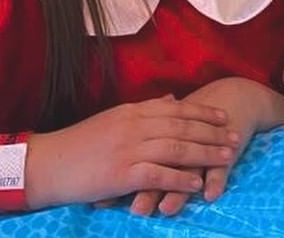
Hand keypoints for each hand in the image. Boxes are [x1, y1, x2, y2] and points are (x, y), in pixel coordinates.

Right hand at [27, 94, 236, 210]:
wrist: (48, 162)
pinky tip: (198, 184)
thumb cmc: (79, 143)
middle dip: (212, 132)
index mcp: (133, 110)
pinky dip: (181, 178)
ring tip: (227, 158)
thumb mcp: (114, 118)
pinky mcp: (123, 173)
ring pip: (177, 148)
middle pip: (183, 127)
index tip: (223, 117)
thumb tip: (171, 99)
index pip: (177, 108)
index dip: (203, 112)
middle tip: (235, 137)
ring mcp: (130, 148)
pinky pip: (160, 174)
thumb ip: (144, 110)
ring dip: (205, 153)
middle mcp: (135, 125)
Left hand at [127, 77, 283, 217]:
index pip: (138, 154)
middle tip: (135, 211)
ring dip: (178, 188)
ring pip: (190, 164)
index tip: (103, 200)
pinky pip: (222, 164)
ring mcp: (205, 140)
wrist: (231, 97)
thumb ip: (146, 144)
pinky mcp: (227, 144)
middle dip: (147, 188)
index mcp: (160, 128)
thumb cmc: (192, 118)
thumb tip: (116, 169)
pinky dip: (216, 179)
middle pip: (162, 161)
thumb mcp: (167, 127)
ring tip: (167, 209)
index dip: (123, 176)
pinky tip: (210, 195)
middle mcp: (181, 135)